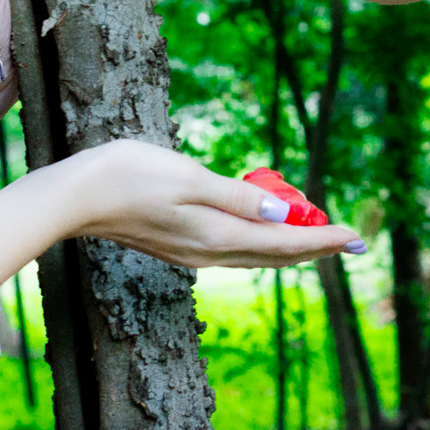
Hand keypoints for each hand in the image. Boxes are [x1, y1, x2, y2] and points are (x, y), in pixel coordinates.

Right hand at [65, 139, 364, 268]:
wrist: (75, 197)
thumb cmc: (129, 176)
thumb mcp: (190, 178)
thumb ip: (239, 195)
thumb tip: (285, 211)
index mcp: (217, 234)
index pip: (284, 241)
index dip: (322, 238)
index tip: (354, 237)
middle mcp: (209, 250)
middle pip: (274, 253)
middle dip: (314, 246)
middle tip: (348, 240)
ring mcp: (191, 250)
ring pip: (254, 251)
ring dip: (287, 244)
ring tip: (315, 235)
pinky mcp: (177, 242)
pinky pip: (233, 246)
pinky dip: (259, 238)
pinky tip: (262, 228)